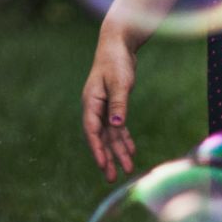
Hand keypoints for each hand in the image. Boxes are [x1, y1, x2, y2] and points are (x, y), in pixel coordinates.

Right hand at [81, 28, 138, 181]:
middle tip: (112, 177)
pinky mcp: (114, 104)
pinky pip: (117, 126)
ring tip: (127, 169)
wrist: (117, 44)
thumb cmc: (116, 61)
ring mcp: (104, 106)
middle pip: (100, 136)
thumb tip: (117, 125)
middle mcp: (95, 106)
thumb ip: (118, 104)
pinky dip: (124, 138)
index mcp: (91, 101)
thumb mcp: (119, 82)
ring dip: (118, 151)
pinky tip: (130, 150)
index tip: (103, 164)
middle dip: (107, 157)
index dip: (97, 148)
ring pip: (110, 134)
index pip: (92, 130)